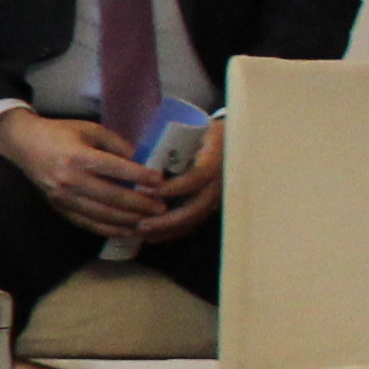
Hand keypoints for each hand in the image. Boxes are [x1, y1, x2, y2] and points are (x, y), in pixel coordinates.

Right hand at [0, 109, 154, 238]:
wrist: (22, 146)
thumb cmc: (59, 133)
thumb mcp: (90, 130)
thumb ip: (116, 145)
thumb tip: (142, 162)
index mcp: (78, 157)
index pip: (116, 169)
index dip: (141, 177)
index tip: (161, 182)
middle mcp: (69, 180)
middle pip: (112, 197)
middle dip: (140, 204)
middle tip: (162, 207)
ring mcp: (63, 198)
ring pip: (102, 215)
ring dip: (128, 220)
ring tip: (150, 222)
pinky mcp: (59, 208)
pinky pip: (87, 224)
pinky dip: (109, 229)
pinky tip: (127, 230)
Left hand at [133, 116, 223, 234]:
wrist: (233, 142)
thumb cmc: (206, 134)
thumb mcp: (194, 132)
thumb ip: (172, 143)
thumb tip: (134, 154)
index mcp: (214, 161)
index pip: (195, 179)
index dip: (170, 188)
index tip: (144, 190)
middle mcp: (219, 184)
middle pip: (194, 209)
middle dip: (165, 220)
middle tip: (139, 224)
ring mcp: (218, 198)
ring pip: (193, 221)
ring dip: (166, 230)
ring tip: (140, 233)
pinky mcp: (213, 206)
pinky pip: (194, 224)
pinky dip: (173, 232)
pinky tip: (152, 236)